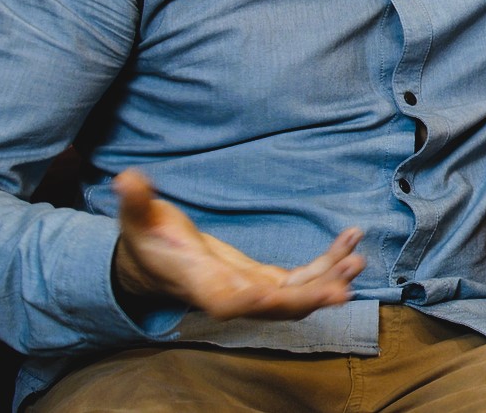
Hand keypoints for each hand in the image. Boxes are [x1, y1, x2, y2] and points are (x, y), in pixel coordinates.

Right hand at [112, 169, 364, 320]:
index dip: (247, 302)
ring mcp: (252, 290)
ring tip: (358, 259)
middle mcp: (231, 294)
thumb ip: (136, 201)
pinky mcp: (267, 281)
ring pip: (296, 296)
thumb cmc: (148, 239)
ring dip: (329, 281)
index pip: (225, 302)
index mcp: (199, 281)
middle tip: (344, 287)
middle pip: (273, 307)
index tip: (270, 294)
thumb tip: (127, 179)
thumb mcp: (138, 218)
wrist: (157, 261)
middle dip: (308, 299)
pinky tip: (351, 241)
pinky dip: (329, 263)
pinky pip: (304, 278)